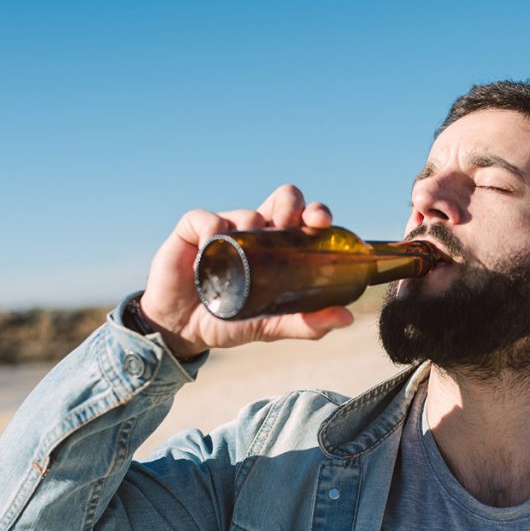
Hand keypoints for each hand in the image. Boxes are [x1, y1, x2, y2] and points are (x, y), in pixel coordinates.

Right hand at [139, 185, 354, 357]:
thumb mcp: (270, 326)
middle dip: (292, 205)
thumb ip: (307, 324)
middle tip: (292, 224)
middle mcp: (255, 233)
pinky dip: (212, 227)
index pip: (303, 218)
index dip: (315, 213)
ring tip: (243, 254)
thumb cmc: (228, 321)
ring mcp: (224, 229)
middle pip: (283, 200)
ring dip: (252, 226)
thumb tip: (347, 318)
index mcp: (278, 248)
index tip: (321, 222)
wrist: (182, 330)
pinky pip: (205, 218)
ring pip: (247, 211)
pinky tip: (212, 246)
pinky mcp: (192, 230)